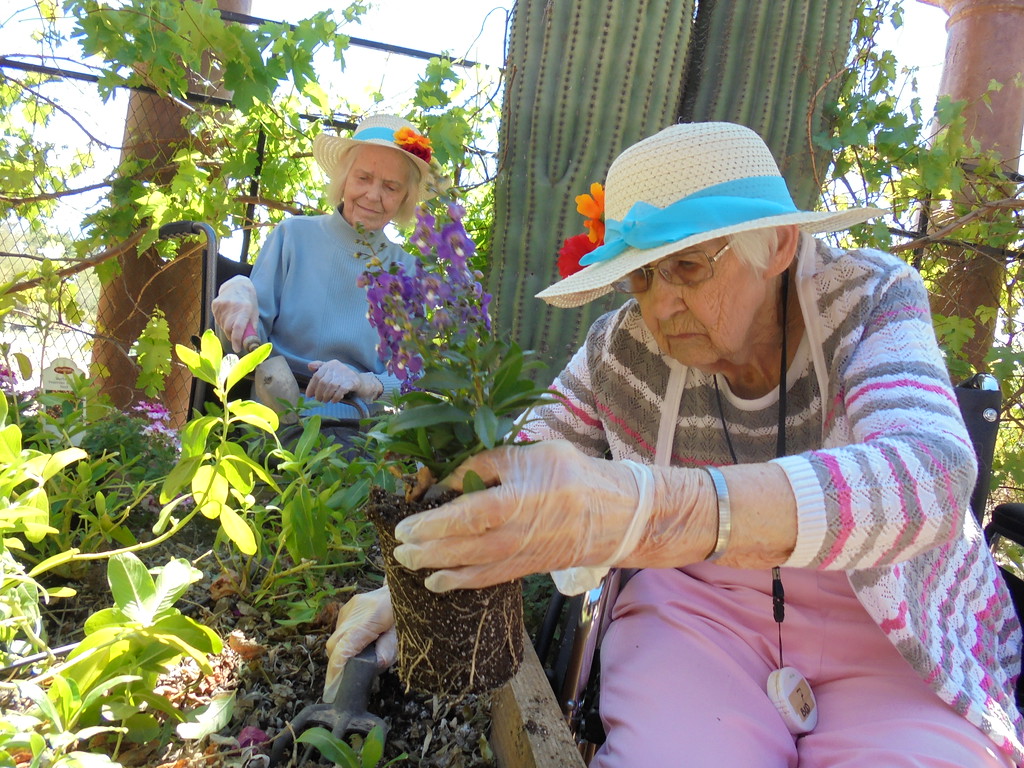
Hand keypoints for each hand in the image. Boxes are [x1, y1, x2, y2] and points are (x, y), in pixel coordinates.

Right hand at [211, 276, 258, 352]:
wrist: (238, 285)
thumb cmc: (249, 302)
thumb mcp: (254, 314)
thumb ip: (251, 328)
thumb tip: (249, 343)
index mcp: (245, 309)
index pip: (238, 328)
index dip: (237, 340)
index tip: (237, 349)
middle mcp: (232, 306)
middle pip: (228, 329)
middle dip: (232, 336)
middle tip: (236, 335)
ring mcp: (222, 305)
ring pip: (222, 326)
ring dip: (227, 328)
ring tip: (233, 320)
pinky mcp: (215, 304)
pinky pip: (217, 320)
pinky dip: (222, 322)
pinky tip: (227, 315)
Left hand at [306, 360, 381, 402]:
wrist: (363, 382)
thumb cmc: (344, 378)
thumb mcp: (332, 372)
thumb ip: (320, 368)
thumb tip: (309, 366)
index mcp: (331, 364)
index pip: (317, 375)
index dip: (311, 386)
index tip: (309, 395)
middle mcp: (338, 367)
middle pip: (323, 381)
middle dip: (319, 393)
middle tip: (318, 399)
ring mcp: (346, 374)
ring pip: (331, 386)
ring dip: (326, 396)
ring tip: (325, 400)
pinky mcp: (353, 382)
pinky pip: (341, 390)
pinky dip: (336, 397)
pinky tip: (334, 401)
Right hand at [324, 586, 396, 702]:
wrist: (406, 586)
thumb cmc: (408, 611)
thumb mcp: (404, 633)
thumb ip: (389, 649)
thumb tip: (374, 666)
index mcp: (371, 618)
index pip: (345, 646)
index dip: (337, 667)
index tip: (334, 686)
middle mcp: (355, 611)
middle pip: (334, 643)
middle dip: (336, 664)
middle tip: (342, 681)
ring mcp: (351, 606)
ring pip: (335, 636)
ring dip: (340, 652)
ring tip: (352, 664)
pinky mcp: (350, 605)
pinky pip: (340, 628)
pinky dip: (344, 640)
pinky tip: (358, 645)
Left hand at [392, 441, 650, 591]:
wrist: (614, 514)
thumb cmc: (571, 474)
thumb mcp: (529, 454)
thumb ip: (486, 463)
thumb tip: (447, 481)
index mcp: (515, 500)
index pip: (463, 516)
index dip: (430, 524)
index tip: (404, 525)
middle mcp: (514, 534)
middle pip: (460, 548)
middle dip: (424, 549)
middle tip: (397, 548)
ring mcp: (520, 556)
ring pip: (469, 568)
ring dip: (435, 568)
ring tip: (408, 563)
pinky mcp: (524, 569)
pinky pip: (486, 580)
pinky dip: (459, 582)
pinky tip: (438, 580)